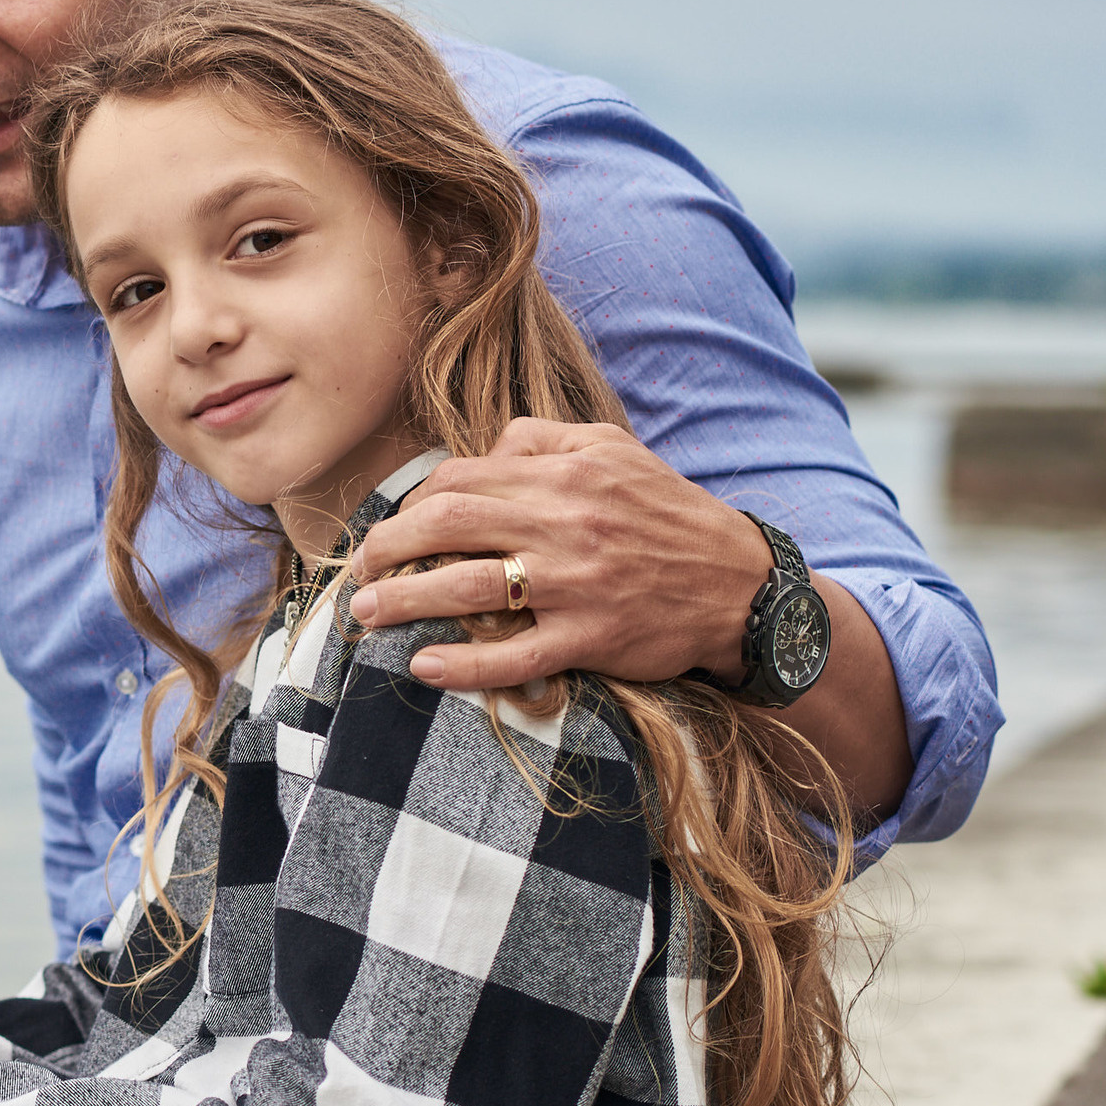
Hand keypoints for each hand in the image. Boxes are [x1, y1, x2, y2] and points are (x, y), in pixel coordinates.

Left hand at [348, 419, 768, 691]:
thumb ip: (543, 438)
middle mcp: (562, 524)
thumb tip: (485, 446)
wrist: (744, 586)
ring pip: (466, 588)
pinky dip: (464, 666)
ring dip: (403, 601)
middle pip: (446, 525)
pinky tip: (425, 667)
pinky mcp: (590, 638)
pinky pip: (515, 656)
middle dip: (388, 547)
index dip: (410, 504)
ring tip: (366, 613)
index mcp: (563, 475)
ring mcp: (574, 584)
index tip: (394, 528)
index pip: (459, 480)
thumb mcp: (614, 449)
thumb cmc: (668, 514)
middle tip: (361, 570)